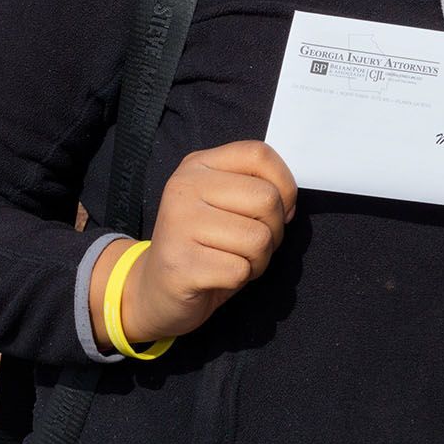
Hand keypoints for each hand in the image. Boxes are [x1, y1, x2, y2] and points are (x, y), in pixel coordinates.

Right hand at [91, 141, 295, 349]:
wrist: (153, 289)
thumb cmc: (203, 245)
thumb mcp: (225, 203)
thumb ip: (254, 188)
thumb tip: (289, 201)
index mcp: (198, 165)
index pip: (259, 154)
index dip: (285, 184)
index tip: (280, 208)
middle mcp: (184, 187)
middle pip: (267, 198)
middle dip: (274, 230)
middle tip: (251, 243)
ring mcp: (179, 224)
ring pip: (259, 238)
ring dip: (258, 259)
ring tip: (233, 260)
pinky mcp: (181, 264)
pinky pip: (241, 269)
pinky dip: (241, 279)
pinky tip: (219, 277)